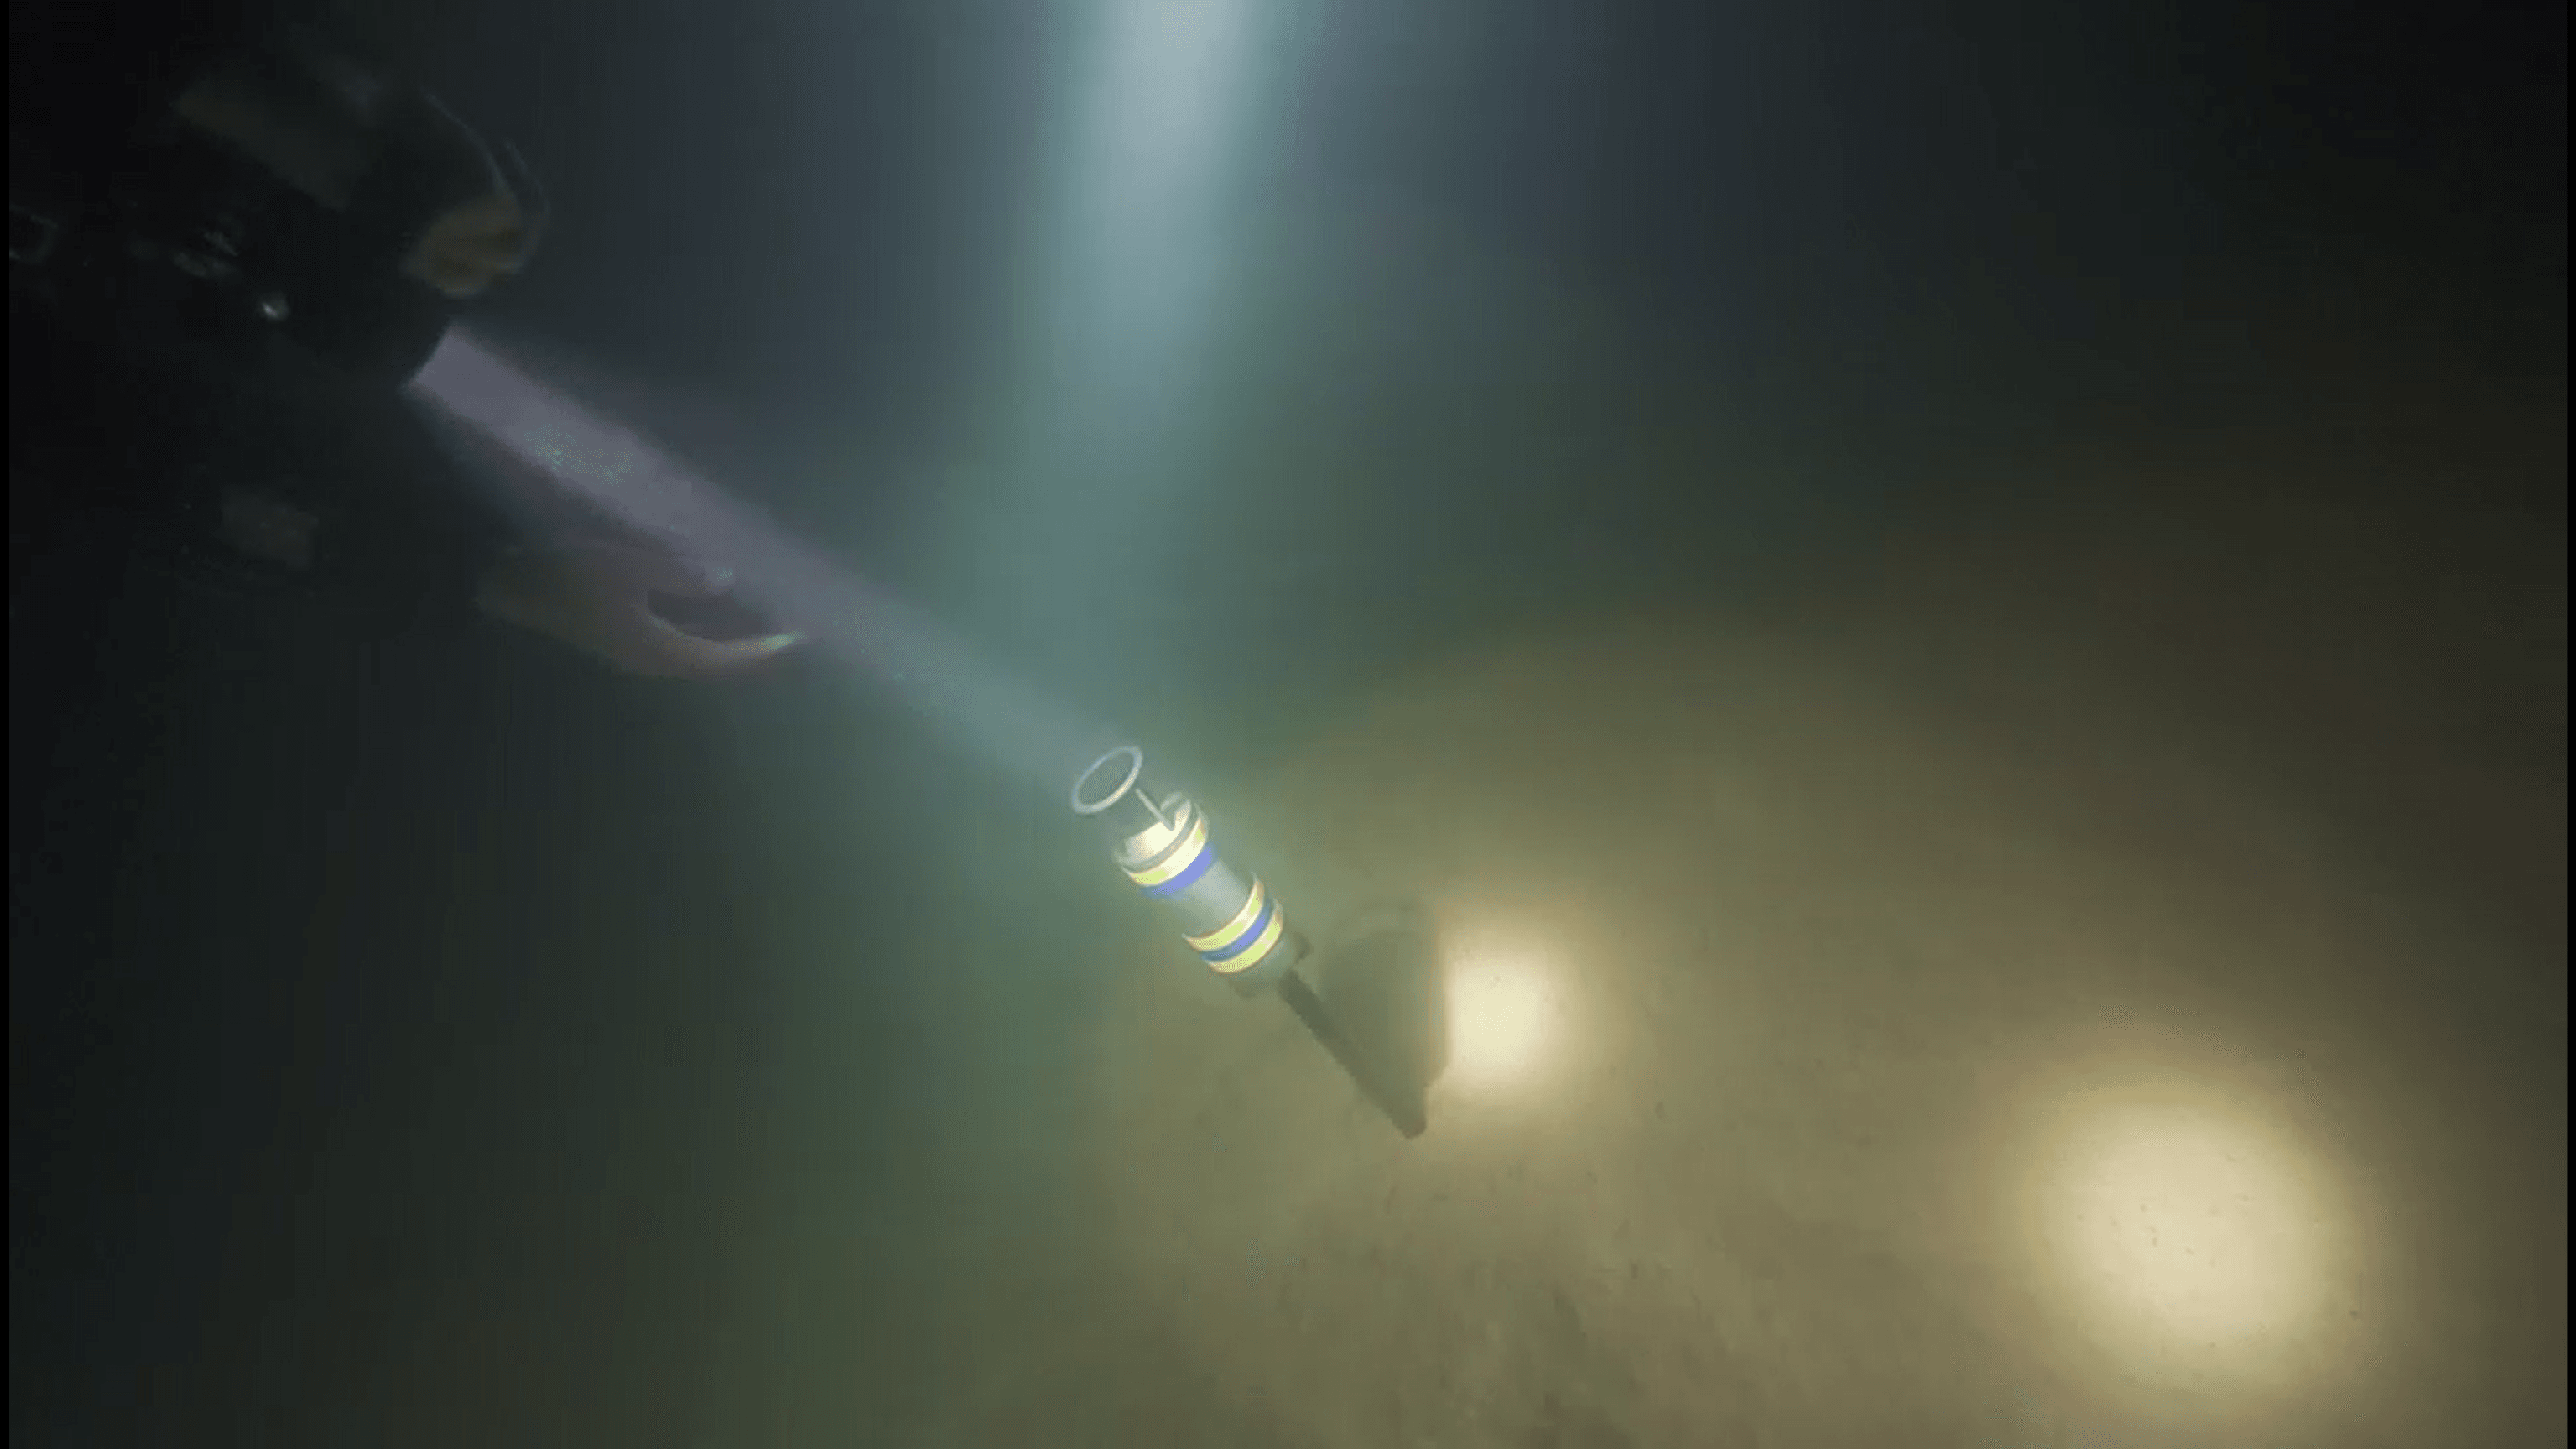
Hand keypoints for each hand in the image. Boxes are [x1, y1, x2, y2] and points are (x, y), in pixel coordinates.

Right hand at [474, 539, 800, 679]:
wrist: (502, 581)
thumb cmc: (562, 571)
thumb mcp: (623, 565)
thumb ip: (676, 573)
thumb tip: (726, 579)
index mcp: (654, 650)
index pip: (722, 660)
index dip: (761, 652)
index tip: (799, 640)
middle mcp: (648, 658)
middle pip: (714, 662)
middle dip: (753, 651)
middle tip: (794, 635)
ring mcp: (633, 648)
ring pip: (697, 652)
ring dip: (731, 641)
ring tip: (766, 624)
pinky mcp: (622, 633)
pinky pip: (680, 638)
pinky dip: (707, 629)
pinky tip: (718, 610)